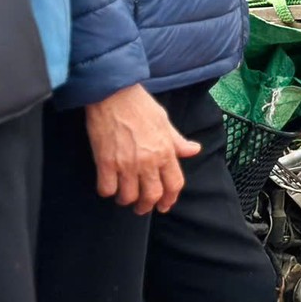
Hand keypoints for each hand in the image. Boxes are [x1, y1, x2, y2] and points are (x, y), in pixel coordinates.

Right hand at [84, 84, 200, 215]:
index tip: (165, 205)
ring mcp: (126, 164)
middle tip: (142, 208)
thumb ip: (178, 141)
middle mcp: (148, 161)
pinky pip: (107, 189)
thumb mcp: (164, 121)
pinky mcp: (106, 162)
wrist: (113, 94)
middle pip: (152, 195)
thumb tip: (194, 150)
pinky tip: (108, 186)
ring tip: (124, 197)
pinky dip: (107, 191)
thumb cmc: (140, 105)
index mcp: (165, 152)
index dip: (170, 198)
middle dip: (147, 206)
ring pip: (128, 196)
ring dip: (126, 200)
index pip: (174, 184)